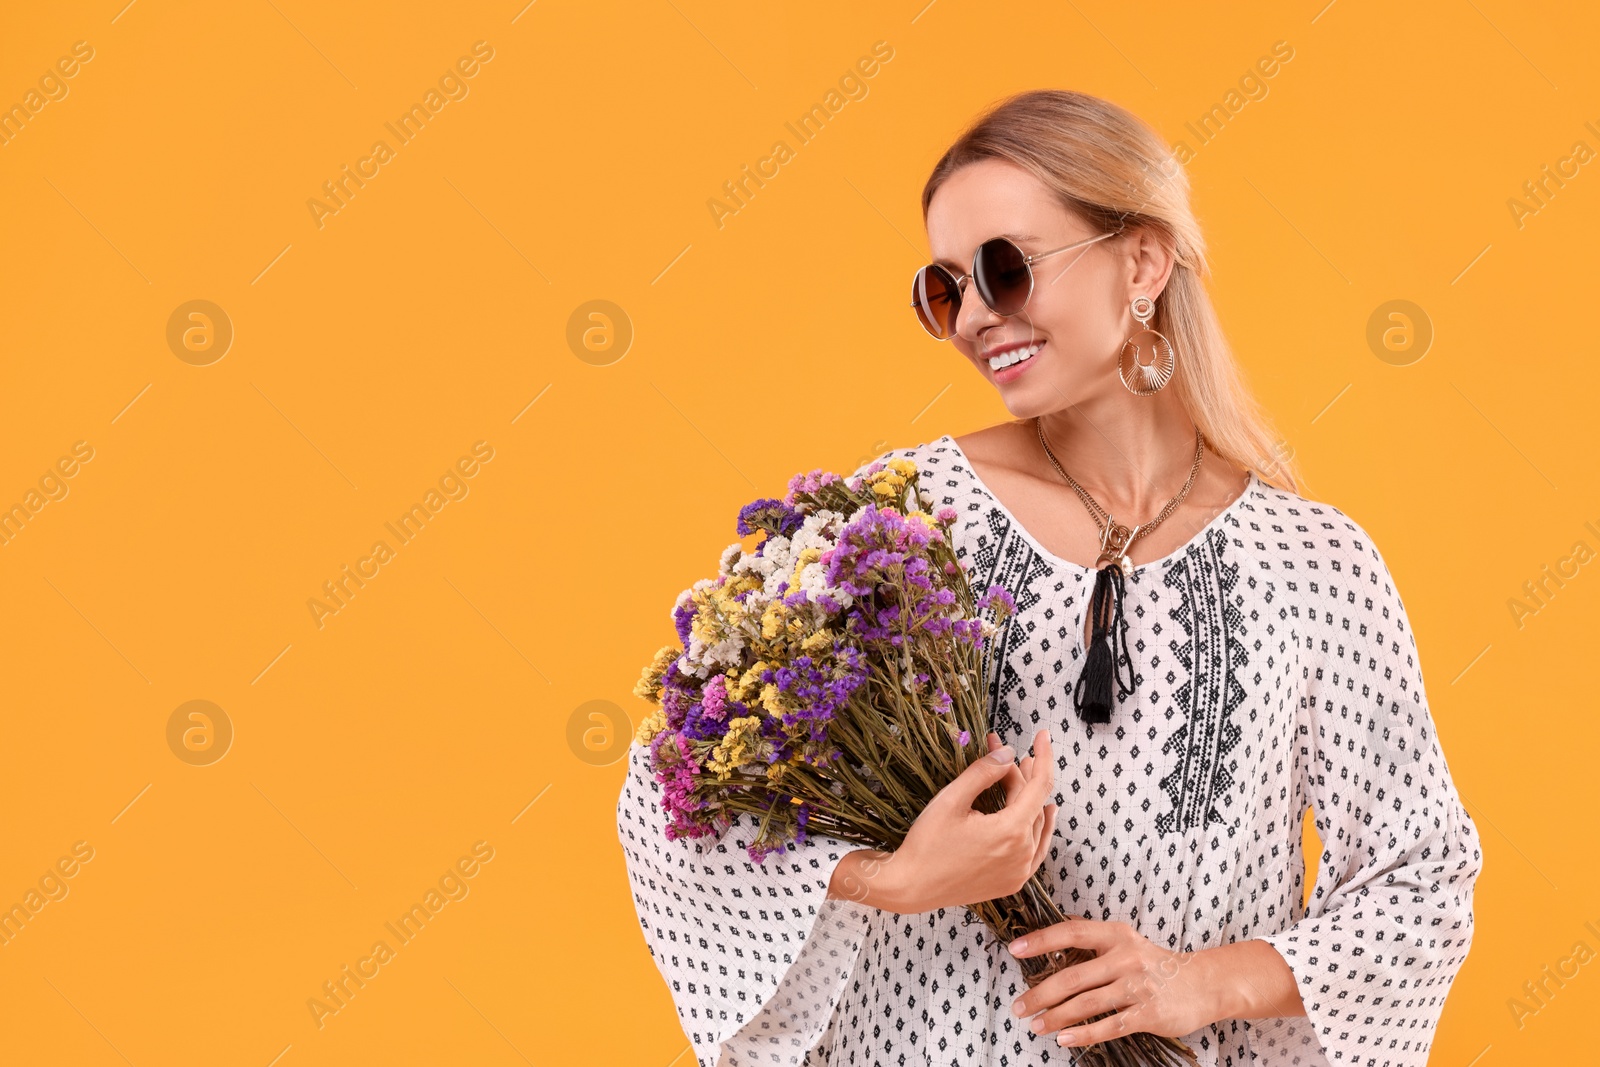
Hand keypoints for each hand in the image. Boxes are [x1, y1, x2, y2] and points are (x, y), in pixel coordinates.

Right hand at [848, 729, 1056, 913]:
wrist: (911, 887)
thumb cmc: (926, 843)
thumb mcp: (952, 800)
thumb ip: (983, 773)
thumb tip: (1007, 753)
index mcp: (1011, 832)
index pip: (1039, 785)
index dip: (1042, 756)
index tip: (1043, 734)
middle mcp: (1022, 854)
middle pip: (1032, 803)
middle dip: (1020, 773)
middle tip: (1002, 752)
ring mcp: (1019, 872)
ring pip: (1035, 824)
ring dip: (1029, 797)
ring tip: (1022, 772)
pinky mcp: (1012, 882)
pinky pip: (1036, 850)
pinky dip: (1040, 828)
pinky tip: (1044, 814)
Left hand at [1007, 919, 1220, 1047]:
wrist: (1204, 983)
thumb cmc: (1157, 963)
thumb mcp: (1128, 941)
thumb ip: (1096, 937)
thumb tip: (1061, 925)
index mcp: (1116, 935)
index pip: (1072, 933)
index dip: (1041, 940)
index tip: (1015, 950)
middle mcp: (1125, 957)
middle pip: (1073, 975)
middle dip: (1040, 993)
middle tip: (1019, 1005)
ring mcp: (1137, 986)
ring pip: (1087, 1003)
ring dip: (1056, 1016)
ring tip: (1036, 1025)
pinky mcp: (1148, 1013)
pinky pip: (1109, 1026)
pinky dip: (1084, 1034)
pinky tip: (1065, 1038)